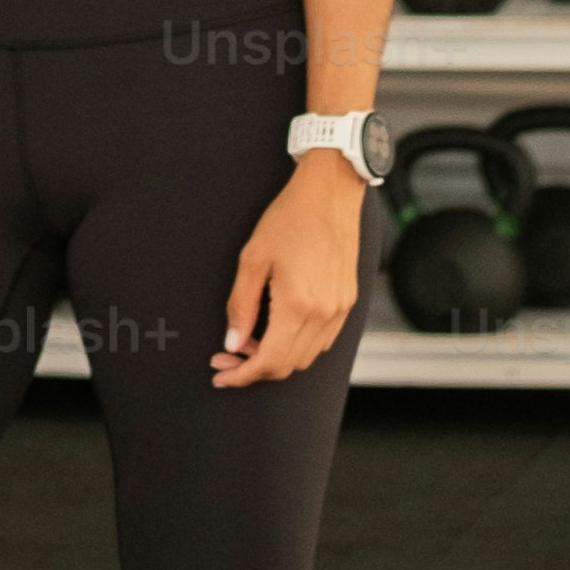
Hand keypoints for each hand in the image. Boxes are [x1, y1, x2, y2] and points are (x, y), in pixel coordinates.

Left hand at [213, 154, 368, 387]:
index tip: (221, 375)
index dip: (241, 375)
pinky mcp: (348, 302)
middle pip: (288, 366)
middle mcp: (324, 313)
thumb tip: (233, 343)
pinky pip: (322, 341)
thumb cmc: (289, 219)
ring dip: (277, 358)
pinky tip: (278, 329)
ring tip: (250, 339)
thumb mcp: (252, 260)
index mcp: (298, 304)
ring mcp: (340, 310)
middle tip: (227, 357)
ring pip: (306, 357)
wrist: (330, 194)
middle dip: (254, 370)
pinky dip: (298, 346)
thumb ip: (241, 306)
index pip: (269, 361)